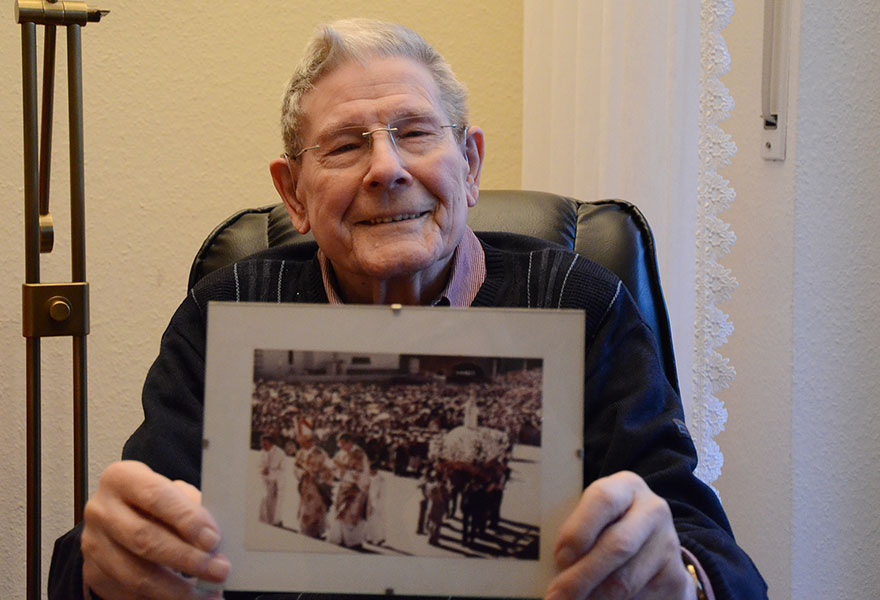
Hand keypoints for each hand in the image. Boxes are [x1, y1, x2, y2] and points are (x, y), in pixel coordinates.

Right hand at [81, 460, 228, 599]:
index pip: (155, 496)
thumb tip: (214, 535)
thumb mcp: (173, 492)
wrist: (118, 518)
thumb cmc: (155, 502)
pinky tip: (186, 599)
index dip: (186, 519)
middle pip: (144, 539)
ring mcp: (93, 544)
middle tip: (219, 570)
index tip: (213, 539)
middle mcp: (101, 510)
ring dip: (177, 589)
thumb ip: (192, 507)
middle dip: (187, 559)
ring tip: (208, 594)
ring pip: (136, 574)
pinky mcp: (94, 574)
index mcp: (122, 478)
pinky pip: (129, 594)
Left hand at [546, 471, 695, 599]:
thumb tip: (551, 562)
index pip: (603, 500)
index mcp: (627, 487)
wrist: (654, 542)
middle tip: (556, 596)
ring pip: (626, 580)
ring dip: (593, 597)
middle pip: (616, 545)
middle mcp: (653, 510)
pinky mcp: (674, 577)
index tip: (559, 557)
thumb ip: (577, 528)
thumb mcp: (595, 514)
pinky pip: (638, 598)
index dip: (579, 529)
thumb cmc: (608, 525)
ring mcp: (668, 544)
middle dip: (581, 576)